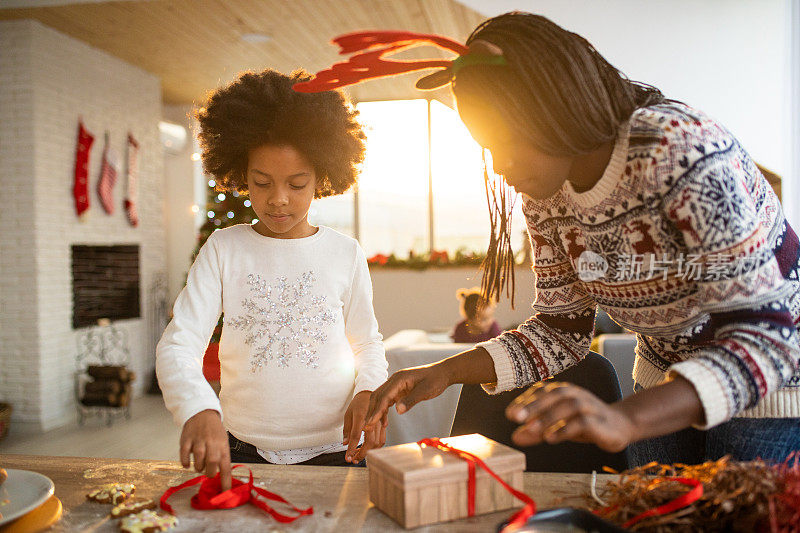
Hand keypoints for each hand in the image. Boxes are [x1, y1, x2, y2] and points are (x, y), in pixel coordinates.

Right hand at [180, 409, 231, 490]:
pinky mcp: (186, 439)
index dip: (226, 480)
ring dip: (198, 467)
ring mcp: (198, 440)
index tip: (225, 492)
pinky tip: (187, 464)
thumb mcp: (222, 441)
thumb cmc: (214, 431)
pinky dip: (185, 462)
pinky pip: (184, 454)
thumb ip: (221, 457)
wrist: (202, 412)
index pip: (226, 465)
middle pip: (212, 461)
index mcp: (223, 445)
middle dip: (210, 473)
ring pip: (199, 458)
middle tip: (208, 473)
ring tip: (199, 466)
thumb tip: (220, 477)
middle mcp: (211, 442)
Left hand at [343, 391, 386, 462]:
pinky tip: (368, 448)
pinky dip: (376, 447)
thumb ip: (347, 430)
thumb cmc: (358, 403)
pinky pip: (382, 438)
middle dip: (361, 454)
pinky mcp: (384, 424)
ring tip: (360, 455)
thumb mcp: (348, 414)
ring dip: (369, 452)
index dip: (352, 450)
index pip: (356, 437)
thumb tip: (345, 443)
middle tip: (353, 459)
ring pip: (378, 442)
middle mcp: (372, 421)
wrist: (370, 393)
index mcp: (361, 417)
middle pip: (369, 443)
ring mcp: (380, 422)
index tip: (348, 458)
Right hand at [363, 363, 450, 430]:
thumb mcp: (425, 391)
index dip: (377, 410)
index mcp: (399, 378)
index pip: (384, 396)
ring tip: (371, 426)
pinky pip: (387, 400)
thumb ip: (411, 400)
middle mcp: (394, 380)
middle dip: (371, 412)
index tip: (370, 422)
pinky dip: (383, 410)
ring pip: (381, 398)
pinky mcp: (399, 390)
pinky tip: (383, 421)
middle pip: (378, 396)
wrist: (442, 373)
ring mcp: (396, 385)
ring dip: (375, 411)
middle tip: (366, 427)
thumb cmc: (435, 380)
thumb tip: (398, 411)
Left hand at [505, 382, 635, 452]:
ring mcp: (589, 406)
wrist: (620, 426)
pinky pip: (583, 422)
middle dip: (534, 405)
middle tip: (516, 417)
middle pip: (554, 394)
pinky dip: (566, 429)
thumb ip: (536, 431)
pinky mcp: (600, 422)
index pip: (542, 391)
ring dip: (548, 417)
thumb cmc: (584, 423)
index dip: (526, 400)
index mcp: (564, 391)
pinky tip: (551, 438)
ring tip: (532, 429)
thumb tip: (515, 438)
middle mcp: (576, 394)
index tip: (510, 414)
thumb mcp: (557, 425)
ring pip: (569, 406)